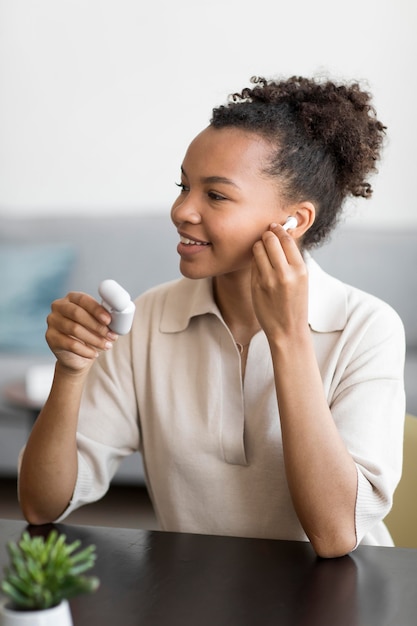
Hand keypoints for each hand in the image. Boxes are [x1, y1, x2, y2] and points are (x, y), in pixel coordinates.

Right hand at [45, 292, 117, 371]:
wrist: (76, 355)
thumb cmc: (90, 333)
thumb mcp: (97, 323)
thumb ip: (105, 318)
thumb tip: (119, 320)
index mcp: (71, 298)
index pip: (83, 299)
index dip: (97, 310)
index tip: (109, 320)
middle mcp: (58, 306)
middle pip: (77, 314)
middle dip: (97, 326)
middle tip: (110, 335)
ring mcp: (52, 322)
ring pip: (74, 329)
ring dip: (94, 339)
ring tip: (107, 346)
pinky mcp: (50, 337)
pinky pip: (69, 344)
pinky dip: (85, 350)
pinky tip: (94, 354)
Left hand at [251, 223, 308, 342]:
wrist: (288, 330)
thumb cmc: (295, 304)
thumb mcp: (301, 280)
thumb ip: (292, 259)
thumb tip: (282, 236)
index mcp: (300, 270)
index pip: (287, 239)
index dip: (279, 230)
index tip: (274, 226)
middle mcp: (285, 273)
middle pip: (270, 240)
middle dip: (266, 234)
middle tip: (265, 235)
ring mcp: (269, 279)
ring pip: (258, 249)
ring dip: (258, 245)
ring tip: (262, 251)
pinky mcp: (257, 285)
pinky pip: (253, 264)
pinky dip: (255, 260)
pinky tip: (259, 265)